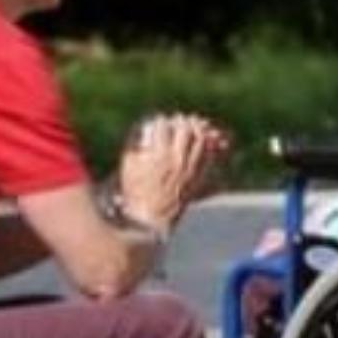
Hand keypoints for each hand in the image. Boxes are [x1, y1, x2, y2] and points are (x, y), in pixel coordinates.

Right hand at [119, 113, 230, 231]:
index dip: (160, 120)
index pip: (163, 126)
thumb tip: (142, 124)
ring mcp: (189, 170)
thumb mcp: (129, 164)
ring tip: (193, 128)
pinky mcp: (197, 179)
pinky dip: (208, 147)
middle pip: (185, 130)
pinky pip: (208, 157)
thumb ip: (134, 141)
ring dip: (197, 131)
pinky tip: (204, 142)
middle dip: (181, 121)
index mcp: (159, 155)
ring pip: (200, 141)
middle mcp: (177, 161)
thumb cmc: (134, 190)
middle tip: (177, 121)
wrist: (149, 216)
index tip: (158, 120)